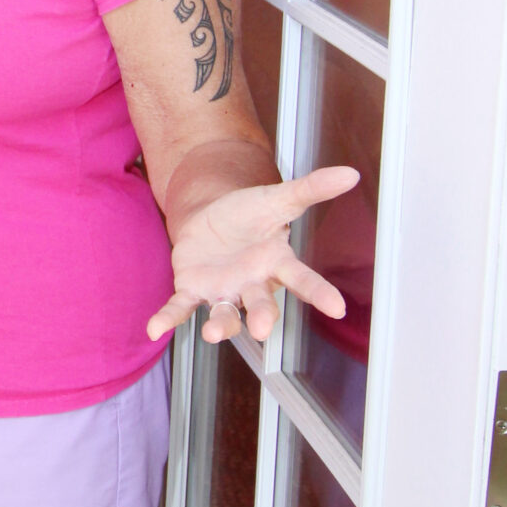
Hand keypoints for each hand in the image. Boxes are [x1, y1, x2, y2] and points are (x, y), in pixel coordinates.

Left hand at [147, 164, 359, 345]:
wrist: (210, 217)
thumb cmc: (249, 214)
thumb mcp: (278, 198)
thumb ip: (311, 188)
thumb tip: (350, 173)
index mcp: (276, 263)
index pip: (302, 278)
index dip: (319, 293)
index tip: (337, 308)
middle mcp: (252, 285)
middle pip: (261, 304)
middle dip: (262, 317)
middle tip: (262, 328)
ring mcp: (223, 291)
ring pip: (224, 314)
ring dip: (220, 326)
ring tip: (213, 333)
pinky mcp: (192, 290)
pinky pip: (181, 308)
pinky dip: (169, 319)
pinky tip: (155, 329)